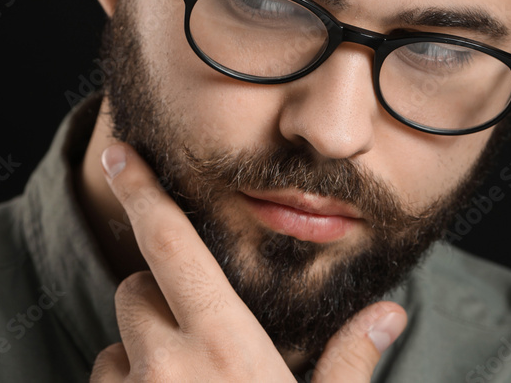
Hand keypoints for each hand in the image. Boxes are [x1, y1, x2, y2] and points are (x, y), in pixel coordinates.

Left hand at [89, 143, 406, 382]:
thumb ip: (352, 364)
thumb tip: (394, 310)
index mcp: (224, 348)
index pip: (172, 245)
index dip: (144, 190)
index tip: (119, 150)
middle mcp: (165, 366)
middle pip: (136, 290)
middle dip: (159, 301)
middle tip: (200, 344)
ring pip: (116, 346)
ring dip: (140, 358)